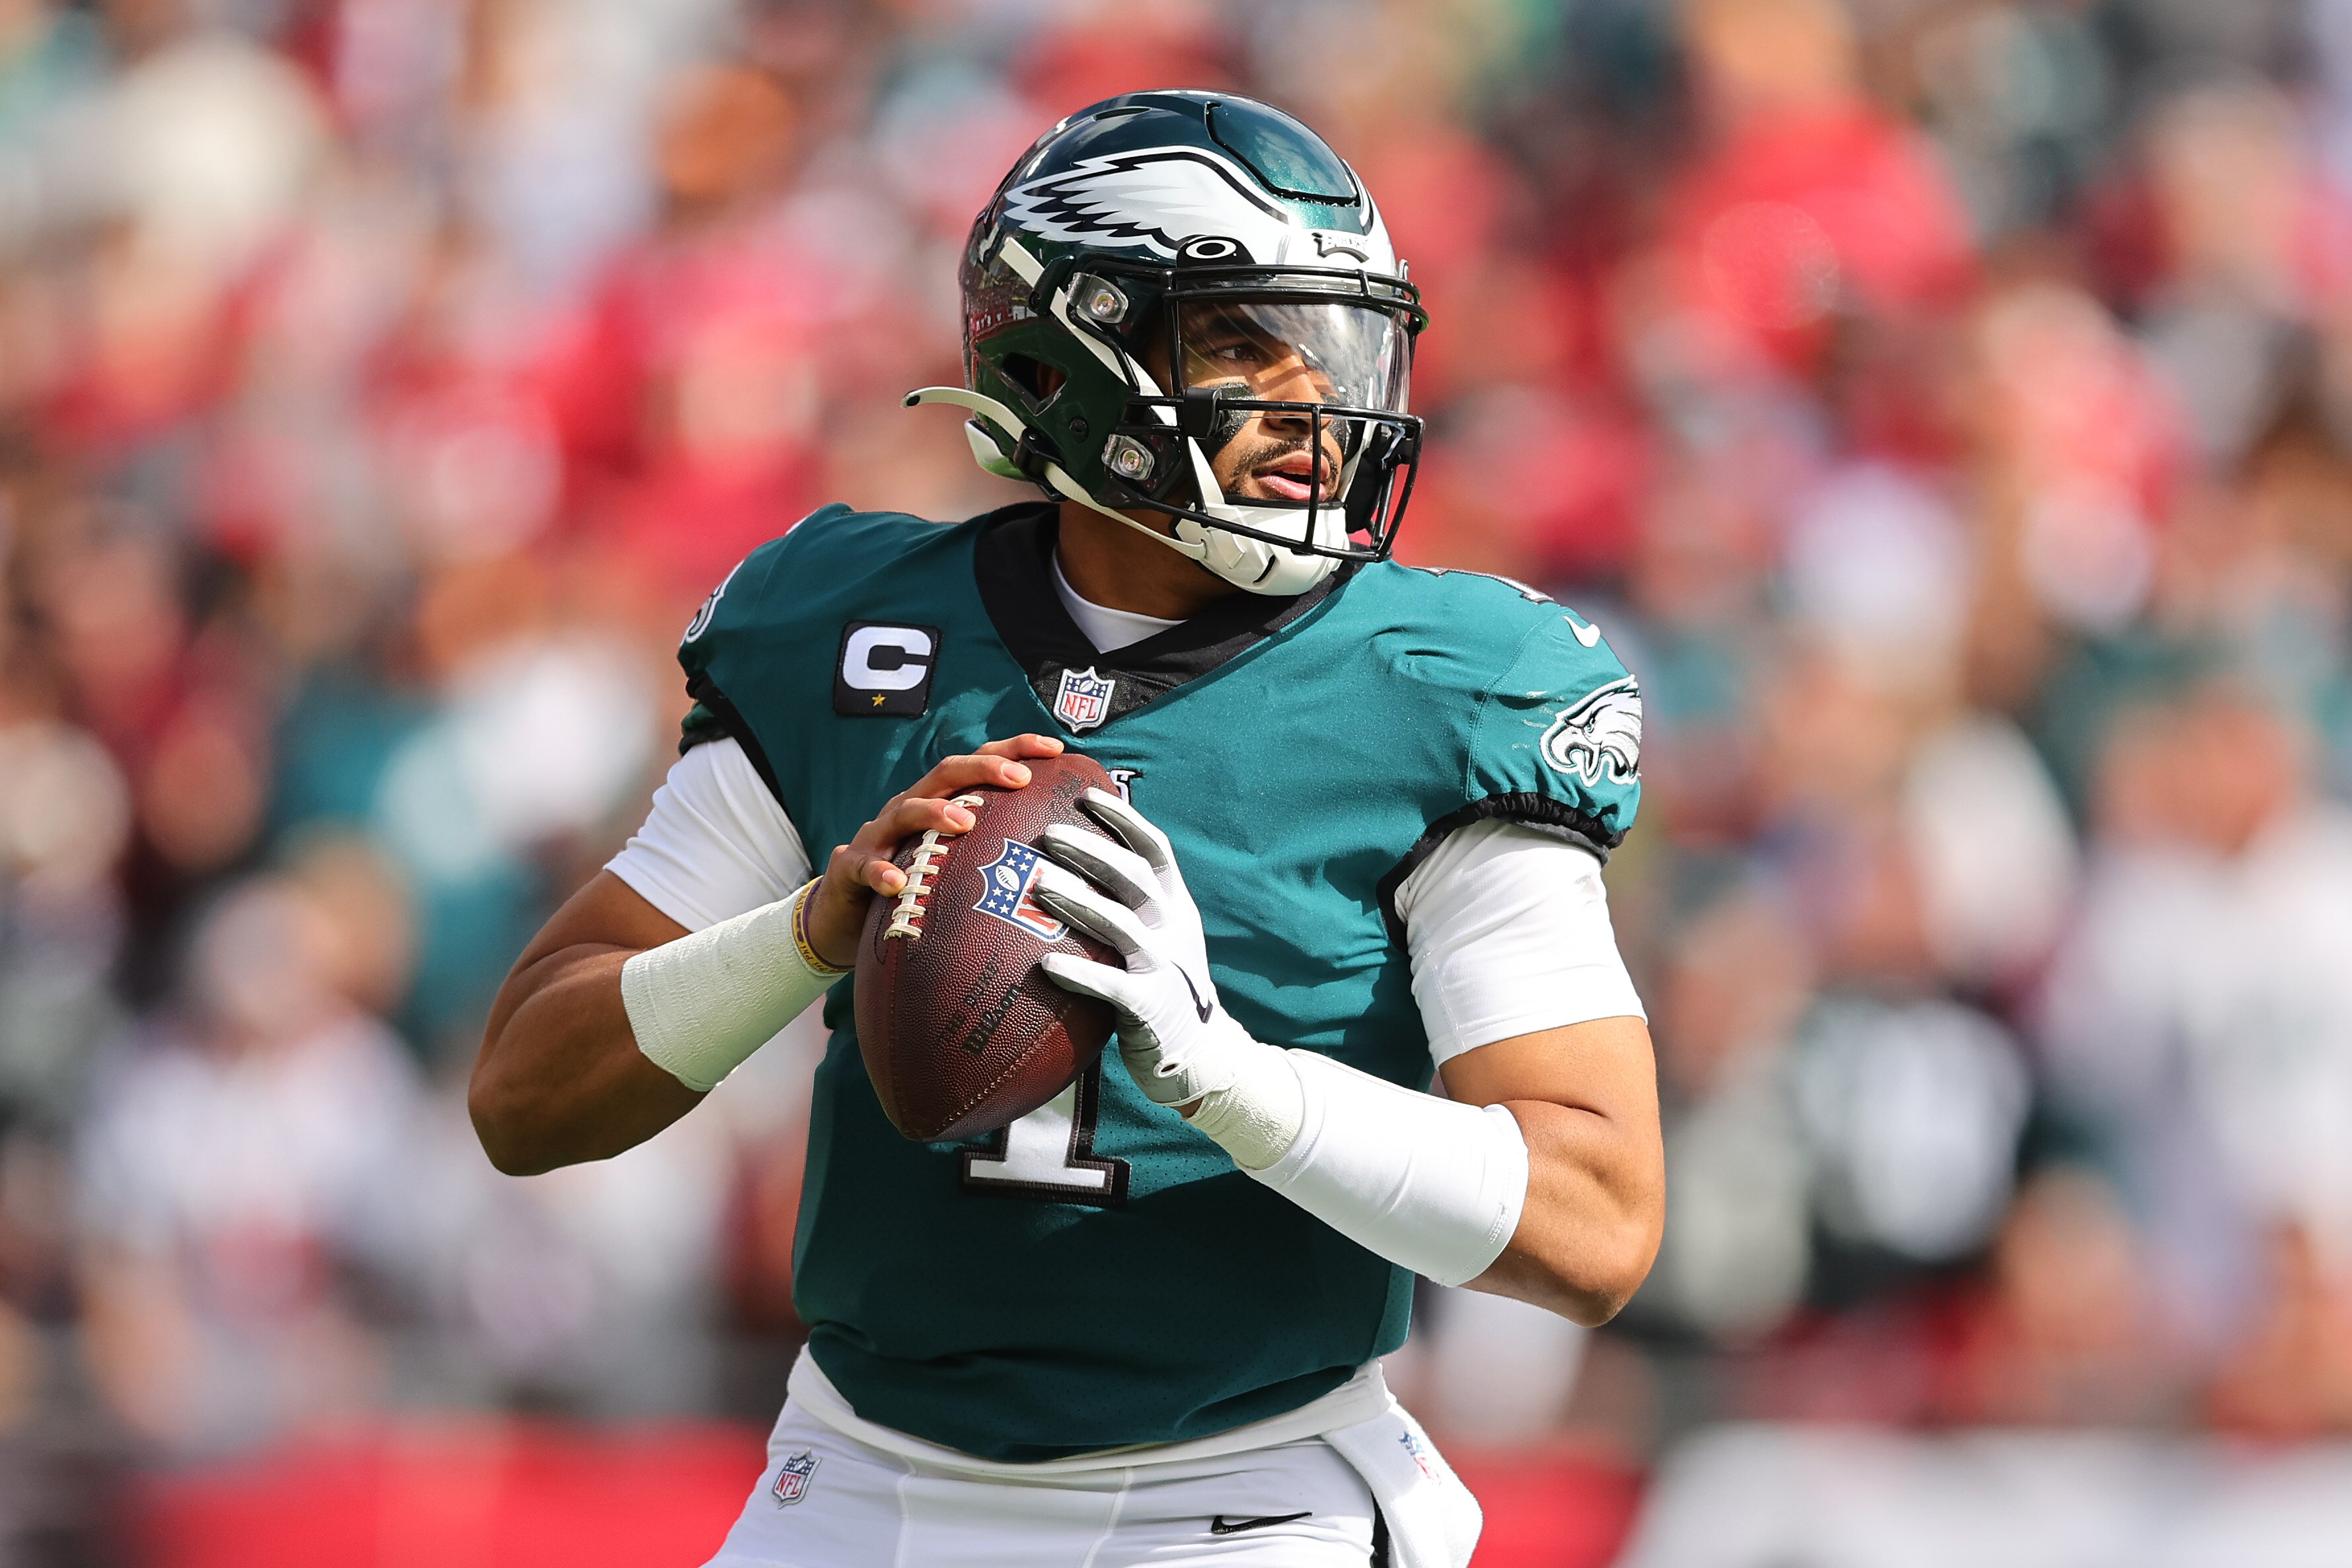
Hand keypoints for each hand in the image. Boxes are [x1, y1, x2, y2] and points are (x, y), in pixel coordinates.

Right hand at [804, 734, 1064, 967]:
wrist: (845, 918)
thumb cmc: (914, 885)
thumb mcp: (955, 863)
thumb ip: (996, 854)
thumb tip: (1064, 861)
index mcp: (940, 802)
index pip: (979, 765)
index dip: (1016, 749)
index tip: (1056, 749)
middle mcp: (909, 808)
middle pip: (945, 773)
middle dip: (984, 769)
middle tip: (1020, 777)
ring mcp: (878, 835)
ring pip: (906, 811)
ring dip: (936, 812)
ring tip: (964, 822)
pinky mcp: (851, 868)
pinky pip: (865, 866)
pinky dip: (880, 872)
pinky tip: (897, 883)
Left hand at [1029, 789, 1258, 1111]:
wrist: (1198, 1054)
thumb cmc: (1159, 986)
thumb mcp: (1158, 936)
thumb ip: (1130, 904)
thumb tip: (1072, 865)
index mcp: (1175, 904)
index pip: (1153, 848)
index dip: (1122, 818)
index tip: (1085, 794)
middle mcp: (1172, 927)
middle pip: (1132, 877)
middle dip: (1091, 851)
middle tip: (1048, 835)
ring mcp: (1163, 965)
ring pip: (1119, 924)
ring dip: (1079, 902)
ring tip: (1040, 888)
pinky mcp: (1150, 1005)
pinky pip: (1112, 984)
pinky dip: (1080, 973)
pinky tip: (1047, 964)